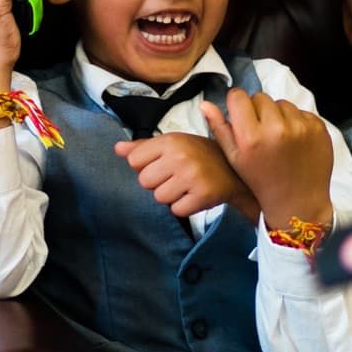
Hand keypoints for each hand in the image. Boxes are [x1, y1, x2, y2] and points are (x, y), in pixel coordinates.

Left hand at [116, 132, 256, 220]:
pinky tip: (194, 195)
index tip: (162, 164)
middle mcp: (180, 156)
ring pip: (160, 198)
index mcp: (170, 141)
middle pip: (144, 182)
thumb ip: (143, 147)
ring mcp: (192, 176)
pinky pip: (177, 210)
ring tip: (186, 186)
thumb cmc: (198, 155)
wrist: (234, 169)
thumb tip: (117, 149)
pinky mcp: (203, 195)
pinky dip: (184, 207)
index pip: (134, 160)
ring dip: (171, 196)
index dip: (145, 166)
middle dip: (157, 183)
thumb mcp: (173, 144)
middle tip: (176, 177)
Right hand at [200, 91, 333, 227]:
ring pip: (282, 103)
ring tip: (278, 138)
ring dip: (278, 115)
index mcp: (251, 137)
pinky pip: (301, 111)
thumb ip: (219, 129)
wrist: (297, 202)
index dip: (237, 104)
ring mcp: (301, 127)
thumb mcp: (235, 159)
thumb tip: (205, 104)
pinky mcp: (318, 128)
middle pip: (260, 97)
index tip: (241, 116)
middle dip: (258, 110)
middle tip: (261, 132)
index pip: (238, 96)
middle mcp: (276, 128)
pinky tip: (294, 141)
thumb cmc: (261, 181)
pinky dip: (296, 122)